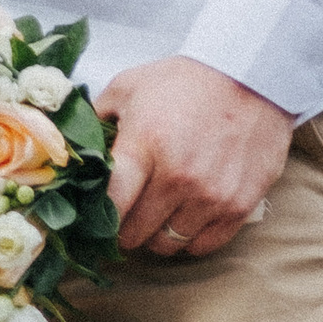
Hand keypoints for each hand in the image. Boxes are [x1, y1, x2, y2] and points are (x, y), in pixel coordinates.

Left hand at [95, 54, 292, 260]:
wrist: (248, 75)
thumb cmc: (183, 82)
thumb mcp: (129, 87)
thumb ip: (98, 120)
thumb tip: (74, 152)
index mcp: (145, 144)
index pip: (111, 204)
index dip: (99, 216)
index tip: (97, 216)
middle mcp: (177, 176)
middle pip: (136, 232)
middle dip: (124, 228)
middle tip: (126, 216)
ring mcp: (210, 195)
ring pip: (168, 245)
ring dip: (157, 236)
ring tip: (155, 216)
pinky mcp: (239, 206)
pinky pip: (203, 246)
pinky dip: (190, 239)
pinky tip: (184, 218)